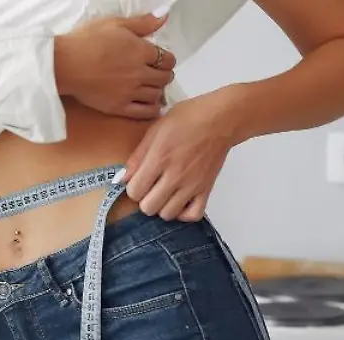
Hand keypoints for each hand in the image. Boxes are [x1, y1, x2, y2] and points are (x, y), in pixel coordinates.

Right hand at [54, 15, 176, 119]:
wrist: (66, 64)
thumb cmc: (87, 41)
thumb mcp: (115, 24)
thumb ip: (142, 23)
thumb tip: (164, 17)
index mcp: (140, 52)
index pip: (167, 59)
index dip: (167, 59)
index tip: (162, 59)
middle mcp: (139, 73)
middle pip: (164, 78)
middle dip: (164, 74)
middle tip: (158, 73)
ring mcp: (130, 92)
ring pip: (156, 95)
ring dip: (158, 90)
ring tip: (151, 86)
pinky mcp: (120, 107)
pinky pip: (145, 112)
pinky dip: (152, 109)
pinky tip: (150, 105)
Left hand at [120, 88, 244, 221]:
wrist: (220, 120)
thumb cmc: (188, 119)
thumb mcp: (155, 130)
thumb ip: (137, 156)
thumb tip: (122, 178)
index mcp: (159, 159)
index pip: (135, 191)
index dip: (132, 187)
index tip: (138, 179)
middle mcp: (175, 176)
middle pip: (148, 207)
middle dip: (145, 199)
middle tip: (150, 187)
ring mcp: (192, 185)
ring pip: (168, 214)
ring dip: (162, 206)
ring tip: (165, 194)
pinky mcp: (206, 190)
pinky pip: (193, 215)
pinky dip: (184, 213)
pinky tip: (180, 201)